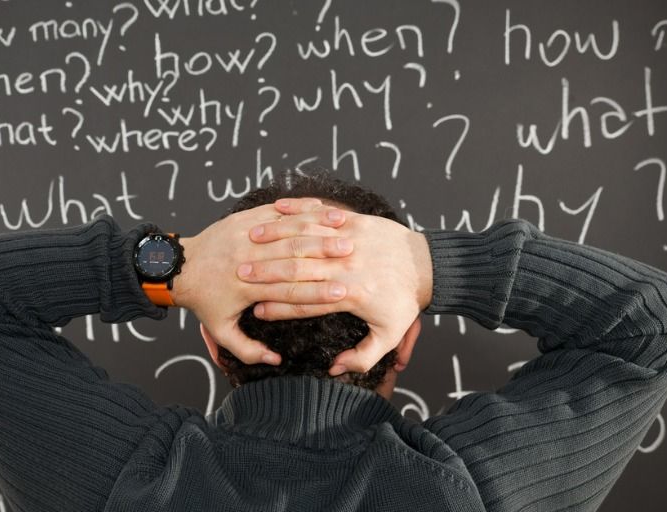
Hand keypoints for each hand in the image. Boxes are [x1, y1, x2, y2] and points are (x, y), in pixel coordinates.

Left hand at [170, 198, 354, 365]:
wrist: (179, 267)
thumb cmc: (203, 301)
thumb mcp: (220, 331)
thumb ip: (248, 349)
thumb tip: (275, 360)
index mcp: (247, 288)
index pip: (289, 291)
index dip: (318, 292)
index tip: (344, 292)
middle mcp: (248, 258)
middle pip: (294, 256)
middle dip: (325, 255)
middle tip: (353, 255)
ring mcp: (246, 235)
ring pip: (288, 229)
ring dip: (318, 230)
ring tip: (344, 230)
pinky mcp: (244, 218)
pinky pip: (277, 211)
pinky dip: (301, 210)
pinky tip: (323, 209)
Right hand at [239, 201, 433, 375]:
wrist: (427, 265)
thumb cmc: (405, 301)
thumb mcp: (389, 335)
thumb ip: (362, 356)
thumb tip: (335, 368)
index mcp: (350, 296)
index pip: (305, 303)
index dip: (279, 309)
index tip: (256, 311)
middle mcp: (346, 267)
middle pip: (298, 271)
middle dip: (266, 274)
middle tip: (240, 275)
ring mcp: (350, 241)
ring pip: (305, 240)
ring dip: (275, 239)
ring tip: (250, 241)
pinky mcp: (355, 222)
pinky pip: (321, 215)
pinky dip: (299, 211)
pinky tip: (276, 210)